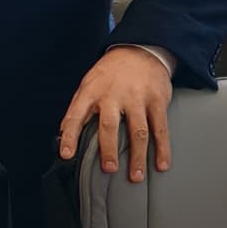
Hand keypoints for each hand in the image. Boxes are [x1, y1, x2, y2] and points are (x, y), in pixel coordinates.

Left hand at [58, 45, 172, 181]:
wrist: (139, 51)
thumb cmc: (110, 74)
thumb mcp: (88, 84)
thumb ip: (79, 109)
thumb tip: (64, 134)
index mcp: (91, 91)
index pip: (75, 115)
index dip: (70, 136)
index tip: (66, 155)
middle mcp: (113, 95)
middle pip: (109, 126)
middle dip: (108, 149)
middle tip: (109, 169)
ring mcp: (137, 98)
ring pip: (138, 131)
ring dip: (137, 156)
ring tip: (135, 176)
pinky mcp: (157, 101)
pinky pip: (160, 128)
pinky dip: (162, 148)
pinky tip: (161, 164)